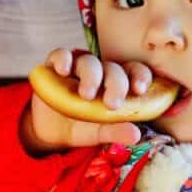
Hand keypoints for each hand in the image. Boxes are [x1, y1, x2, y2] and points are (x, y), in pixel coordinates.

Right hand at [21, 47, 152, 152]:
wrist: (51, 130)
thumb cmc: (82, 126)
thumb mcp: (99, 132)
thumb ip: (116, 132)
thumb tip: (135, 135)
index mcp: (117, 84)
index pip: (134, 71)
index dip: (140, 76)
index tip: (139, 90)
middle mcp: (101, 72)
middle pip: (113, 68)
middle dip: (115, 84)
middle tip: (111, 104)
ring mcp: (78, 66)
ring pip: (89, 61)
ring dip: (91, 76)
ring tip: (86, 96)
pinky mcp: (55, 65)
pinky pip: (61, 55)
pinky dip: (63, 60)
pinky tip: (63, 71)